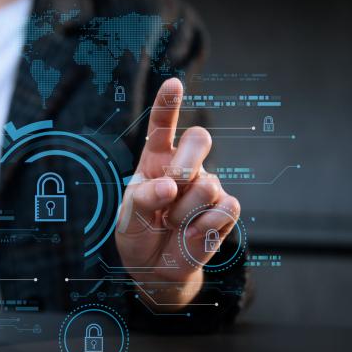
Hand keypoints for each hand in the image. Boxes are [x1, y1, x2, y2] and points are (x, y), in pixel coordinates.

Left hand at [114, 78, 240, 309]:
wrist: (154, 269)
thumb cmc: (138, 234)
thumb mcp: (127, 217)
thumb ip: (141, 198)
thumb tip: (170, 186)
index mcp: (155, 161)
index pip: (162, 126)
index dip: (168, 104)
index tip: (173, 83)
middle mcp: (184, 167)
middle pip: (199, 139)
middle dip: (188, 161)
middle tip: (173, 186)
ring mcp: (207, 187)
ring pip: (208, 184)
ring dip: (184, 211)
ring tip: (171, 224)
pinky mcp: (224, 211)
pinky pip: (225, 208)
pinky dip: (201, 226)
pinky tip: (188, 235)